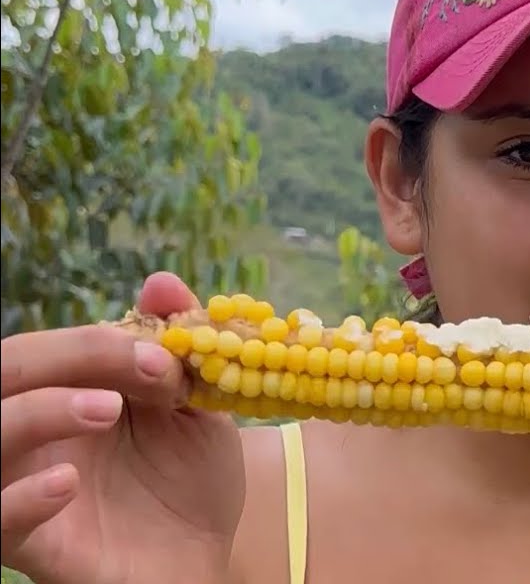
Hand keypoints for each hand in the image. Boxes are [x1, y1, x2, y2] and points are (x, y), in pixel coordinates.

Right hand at [0, 272, 245, 583]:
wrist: (203, 558)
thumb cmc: (190, 480)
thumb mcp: (197, 407)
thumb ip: (179, 346)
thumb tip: (163, 281)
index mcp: (63, 394)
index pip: (49, 347)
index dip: (101, 339)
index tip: (167, 354)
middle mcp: (31, 434)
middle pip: (4, 372)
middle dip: (65, 355)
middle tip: (144, 368)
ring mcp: (22, 485)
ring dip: (37, 411)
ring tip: (105, 410)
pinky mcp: (29, 544)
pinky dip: (19, 497)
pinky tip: (66, 483)